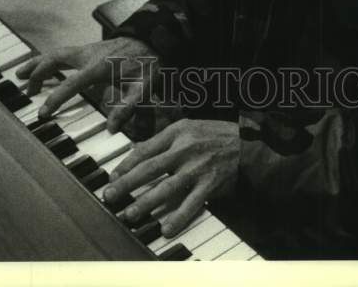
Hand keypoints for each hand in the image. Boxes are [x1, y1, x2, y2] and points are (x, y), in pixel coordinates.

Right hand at [16, 36, 159, 122]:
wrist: (153, 38)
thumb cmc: (148, 63)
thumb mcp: (144, 86)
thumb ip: (128, 107)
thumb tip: (111, 129)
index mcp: (99, 66)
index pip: (71, 83)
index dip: (56, 98)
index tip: (42, 113)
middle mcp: (88, 54)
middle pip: (55, 59)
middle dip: (36, 73)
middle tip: (24, 91)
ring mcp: (86, 49)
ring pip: (55, 53)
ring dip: (37, 63)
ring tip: (20, 75)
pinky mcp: (88, 49)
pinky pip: (62, 53)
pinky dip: (48, 59)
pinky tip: (42, 67)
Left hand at [103, 119, 239, 236]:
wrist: (246, 143)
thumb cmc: (213, 134)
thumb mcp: (187, 128)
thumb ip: (163, 141)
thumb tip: (136, 153)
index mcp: (177, 133)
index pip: (145, 149)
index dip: (126, 164)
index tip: (113, 177)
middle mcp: (185, 149)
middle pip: (150, 168)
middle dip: (127, 183)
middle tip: (110, 196)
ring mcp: (197, 168)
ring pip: (167, 188)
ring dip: (146, 202)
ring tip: (130, 213)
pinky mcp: (210, 184)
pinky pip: (192, 203)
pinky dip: (179, 217)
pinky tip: (167, 228)